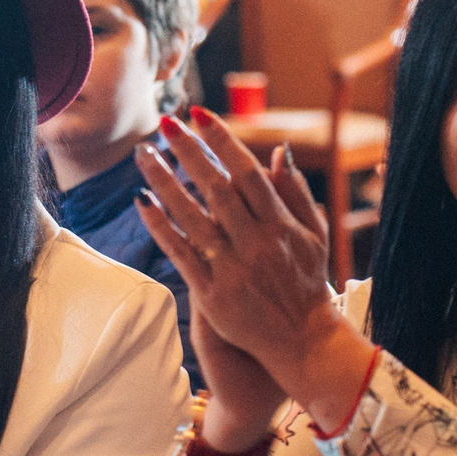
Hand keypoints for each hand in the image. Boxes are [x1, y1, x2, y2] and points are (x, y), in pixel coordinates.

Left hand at [135, 114, 366, 425]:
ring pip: (192, 217)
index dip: (223, 140)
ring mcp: (232, 269)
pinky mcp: (212, 294)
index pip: (247, 172)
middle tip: (166, 122)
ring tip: (143, 153)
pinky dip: (160, 226)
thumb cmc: (307, 282)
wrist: (302, 341)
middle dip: (190, 152)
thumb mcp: (315, 234)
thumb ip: (295, 193)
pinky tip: (141, 201)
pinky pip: (180, 253)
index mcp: (281, 224)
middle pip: (216, 188)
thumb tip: (277, 151)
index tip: (200, 114)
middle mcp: (256, 243)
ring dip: (164, 182)